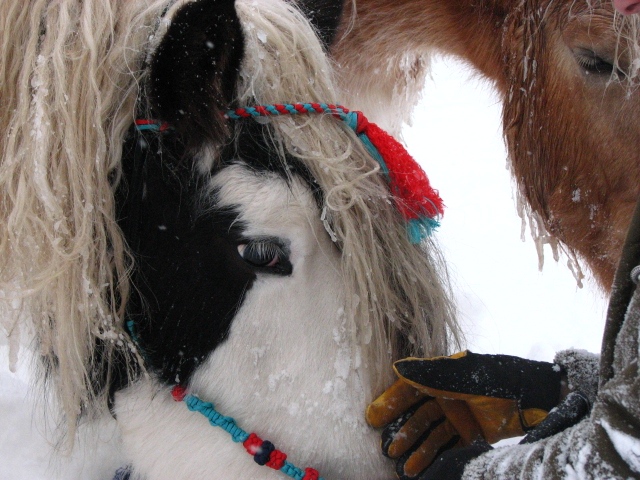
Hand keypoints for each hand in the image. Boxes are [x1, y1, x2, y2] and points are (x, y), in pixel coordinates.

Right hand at [367, 351, 568, 478]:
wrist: (539, 398)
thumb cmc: (500, 380)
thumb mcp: (465, 375)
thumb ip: (432, 375)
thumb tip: (398, 367)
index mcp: (443, 377)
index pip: (410, 389)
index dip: (390, 402)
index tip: (372, 418)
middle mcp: (448, 396)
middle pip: (419, 415)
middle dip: (404, 432)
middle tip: (388, 449)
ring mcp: (461, 416)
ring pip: (432, 435)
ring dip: (418, 450)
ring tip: (405, 467)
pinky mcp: (474, 434)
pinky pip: (450, 447)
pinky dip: (437, 459)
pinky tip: (423, 470)